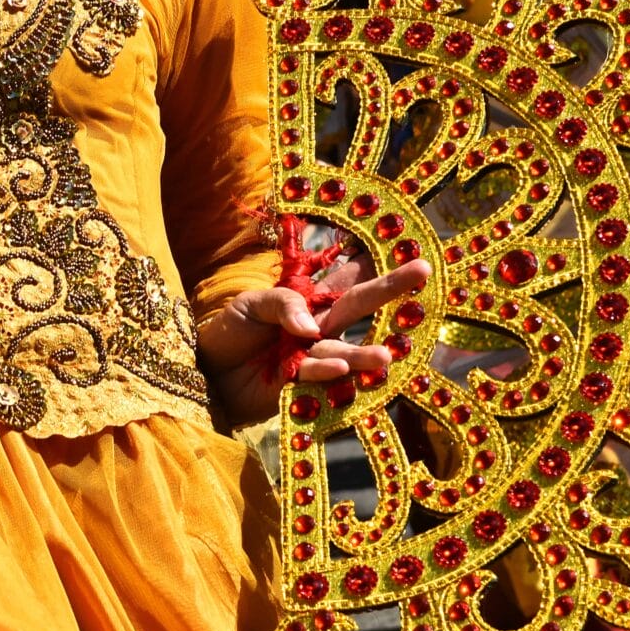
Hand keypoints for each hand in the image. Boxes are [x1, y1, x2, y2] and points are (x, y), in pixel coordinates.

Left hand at [200, 254, 430, 427]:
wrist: (207, 370)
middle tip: (422, 270)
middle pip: (357, 308)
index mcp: (309, 301)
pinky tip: (338, 366)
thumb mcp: (251, 304)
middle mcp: (318, 328)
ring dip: (363, 353)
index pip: (346, 279)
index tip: (405, 246)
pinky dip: (326, 372)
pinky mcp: (300, 384)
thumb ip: (282, 304)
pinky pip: (317, 377)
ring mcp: (312, 356)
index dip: (372, 262)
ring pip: (343, 350)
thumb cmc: (230, 330)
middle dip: (389, 289)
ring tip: (385, 355)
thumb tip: (312, 327)